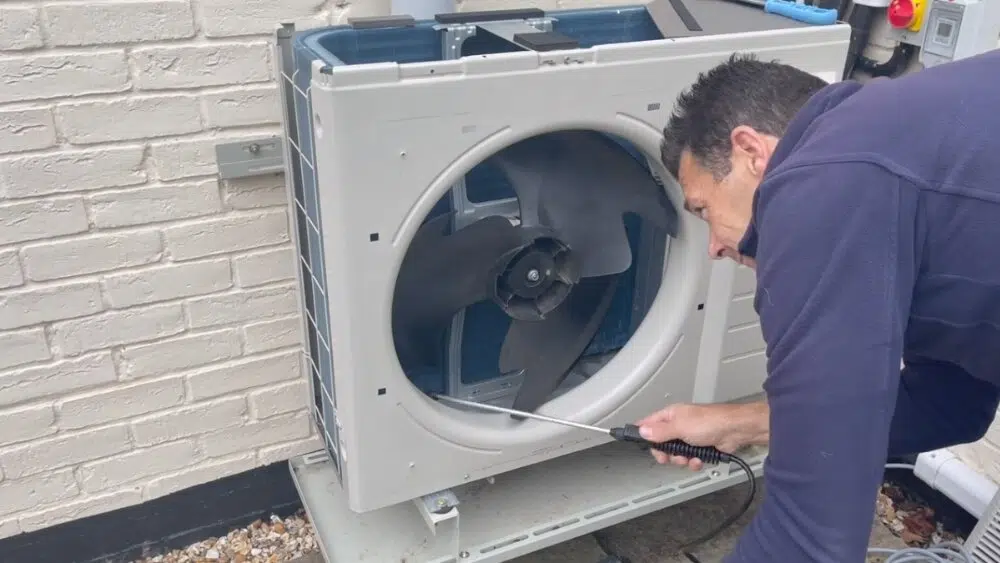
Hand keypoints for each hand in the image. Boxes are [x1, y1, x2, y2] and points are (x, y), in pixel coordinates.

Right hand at [636, 402, 767, 470]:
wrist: (736, 430)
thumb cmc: (711, 422)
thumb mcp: (680, 427)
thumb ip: (660, 431)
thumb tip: (642, 431)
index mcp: (671, 415)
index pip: (649, 424)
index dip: (643, 434)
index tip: (637, 443)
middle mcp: (679, 425)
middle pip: (661, 443)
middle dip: (665, 453)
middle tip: (667, 457)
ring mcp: (689, 436)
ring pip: (676, 453)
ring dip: (681, 459)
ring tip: (688, 458)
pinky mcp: (700, 447)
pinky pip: (690, 458)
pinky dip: (693, 461)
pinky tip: (699, 460)